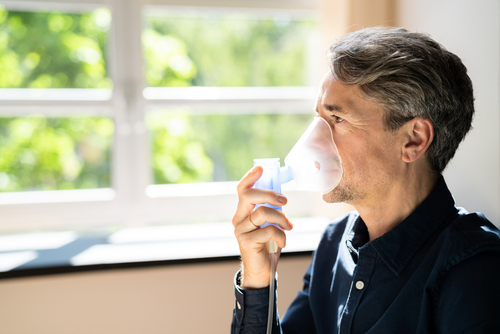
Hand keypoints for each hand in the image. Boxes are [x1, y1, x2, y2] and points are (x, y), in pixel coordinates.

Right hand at [232, 166, 292, 288]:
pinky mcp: (247, 242)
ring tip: (289, 226)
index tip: (262, 169)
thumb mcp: (270, 224)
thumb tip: (281, 196)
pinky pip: (269, 230)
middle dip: (269, 194)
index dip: (250, 177)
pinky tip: (283, 242)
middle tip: (284, 201)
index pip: (243, 189)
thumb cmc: (267, 245)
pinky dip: (281, 235)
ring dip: (281, 218)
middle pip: (249, 196)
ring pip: (262, 213)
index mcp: (243, 212)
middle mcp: (239, 219)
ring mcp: (241, 230)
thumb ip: (271, 210)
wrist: (262, 272)